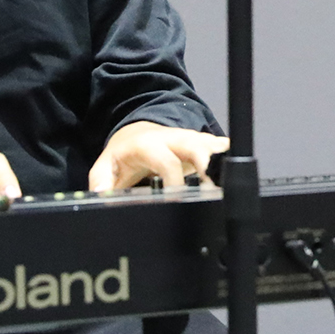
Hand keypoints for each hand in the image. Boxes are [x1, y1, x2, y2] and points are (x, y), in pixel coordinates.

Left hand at [89, 121, 227, 191]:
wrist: (136, 133)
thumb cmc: (123, 154)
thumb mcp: (105, 165)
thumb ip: (101, 181)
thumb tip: (101, 194)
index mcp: (150, 145)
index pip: (167, 161)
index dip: (175, 180)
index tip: (179, 200)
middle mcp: (173, 139)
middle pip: (197, 146)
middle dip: (208, 164)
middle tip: (215, 190)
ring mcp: (189, 139)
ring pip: (211, 144)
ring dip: (222, 162)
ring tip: (228, 185)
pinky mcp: (200, 142)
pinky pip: (219, 145)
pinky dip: (228, 156)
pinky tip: (233, 170)